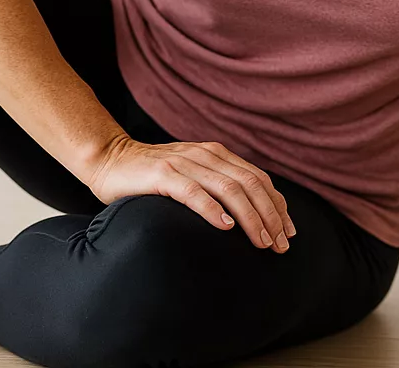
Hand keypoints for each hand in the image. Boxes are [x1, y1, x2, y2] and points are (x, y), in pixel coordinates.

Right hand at [84, 134, 296, 251]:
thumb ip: (217, 186)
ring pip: (228, 187)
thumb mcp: (192, 176)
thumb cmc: (151, 177)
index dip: (278, 205)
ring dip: (250, 216)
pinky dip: (212, 209)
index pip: (258, 178)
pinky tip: (225, 227)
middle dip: (270, 215)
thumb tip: (251, 216)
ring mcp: (183, 162)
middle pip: (250, 183)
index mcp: (216, 154)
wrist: (109, 159)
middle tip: (280, 245)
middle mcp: (204, 154)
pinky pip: (193, 192)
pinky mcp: (161, 175)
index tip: (289, 232)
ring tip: (261, 241)